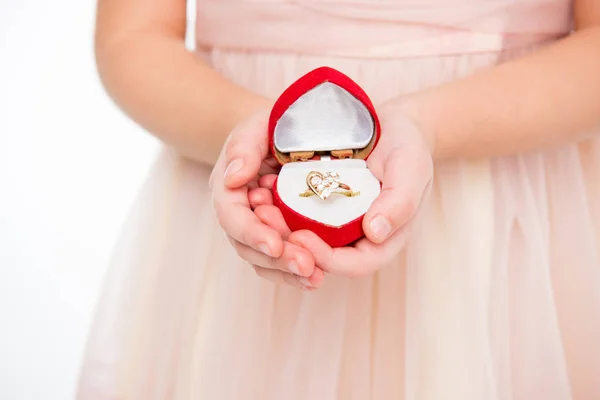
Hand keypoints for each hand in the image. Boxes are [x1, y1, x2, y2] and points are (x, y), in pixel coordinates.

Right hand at [210, 112, 324, 289]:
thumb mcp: (258, 126)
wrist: (288, 134)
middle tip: (306, 266)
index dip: (251, 232)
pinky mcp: (278, 236)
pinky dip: (296, 274)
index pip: (231, 216)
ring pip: (264, 260)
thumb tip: (233, 178)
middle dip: (276, 260)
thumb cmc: (273, 126)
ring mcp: (258, 227)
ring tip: (315, 278)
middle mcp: (240, 213)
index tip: (275, 245)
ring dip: (288, 273)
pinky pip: (281, 261)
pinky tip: (317, 279)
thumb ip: (244, 147)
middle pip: (248, 245)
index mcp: (229, 188)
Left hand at [251, 108, 433, 278]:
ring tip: (259, 203)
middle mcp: (356, 239)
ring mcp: (335, 225)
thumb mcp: (410, 167)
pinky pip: (294, 218)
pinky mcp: (319, 208)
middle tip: (265, 218)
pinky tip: (263, 189)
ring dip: (276, 229)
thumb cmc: (407, 147)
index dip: (323, 258)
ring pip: (300, 242)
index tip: (299, 237)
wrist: (393, 126)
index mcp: (382, 240)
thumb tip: (375, 232)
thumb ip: (399, 201)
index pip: (352, 264)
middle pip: (319, 259)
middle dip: (288, 246)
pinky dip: (277, 209)